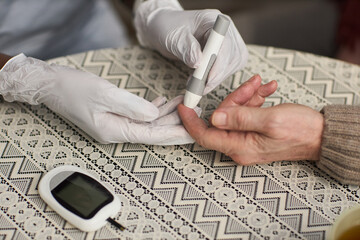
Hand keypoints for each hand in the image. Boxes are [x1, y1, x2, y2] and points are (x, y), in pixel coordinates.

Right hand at [0, 54, 196, 144]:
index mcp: (114, 131)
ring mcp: (115, 123)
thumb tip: (154, 114)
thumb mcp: (104, 94)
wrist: (50, 84)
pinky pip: (138, 114)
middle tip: (196, 115)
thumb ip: (132, 106)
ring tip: (185, 103)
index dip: (174, 134)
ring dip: (166, 112)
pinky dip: (152, 107)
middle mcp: (116, 130)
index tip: (193, 133)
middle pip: (152, 130)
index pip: (151, 135)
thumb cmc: (72, 88)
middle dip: (175, 123)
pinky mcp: (113, 114)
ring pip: (147, 121)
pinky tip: (164, 101)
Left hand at [134, 0, 247, 93]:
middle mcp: (225, 30)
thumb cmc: (167, 28)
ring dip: (216, 79)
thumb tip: (198, 63)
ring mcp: (228, 42)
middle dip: (217, 75)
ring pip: (232, 65)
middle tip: (199, 88)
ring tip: (195, 85)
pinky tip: (200, 83)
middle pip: (233, 56)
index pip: (225, 43)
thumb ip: (186, 48)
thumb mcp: (173, 36)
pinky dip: (215, 79)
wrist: (165, 29)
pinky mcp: (225, 54)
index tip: (209, 79)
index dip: (219, 63)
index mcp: (213, 20)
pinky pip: (227, 70)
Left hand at [178, 75, 323, 164]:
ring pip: (234, 112)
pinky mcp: (254, 132)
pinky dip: (254, 100)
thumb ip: (240, 118)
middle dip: (235, 97)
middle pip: (221, 118)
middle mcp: (240, 146)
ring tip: (262, 85)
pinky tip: (266, 91)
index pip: (204, 136)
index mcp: (240, 147)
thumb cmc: (301, 131)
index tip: (184, 105)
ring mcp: (247, 139)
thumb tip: (214, 117)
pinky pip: (246, 113)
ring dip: (247, 96)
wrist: (322, 135)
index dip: (191, 121)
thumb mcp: (270, 120)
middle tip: (251, 85)